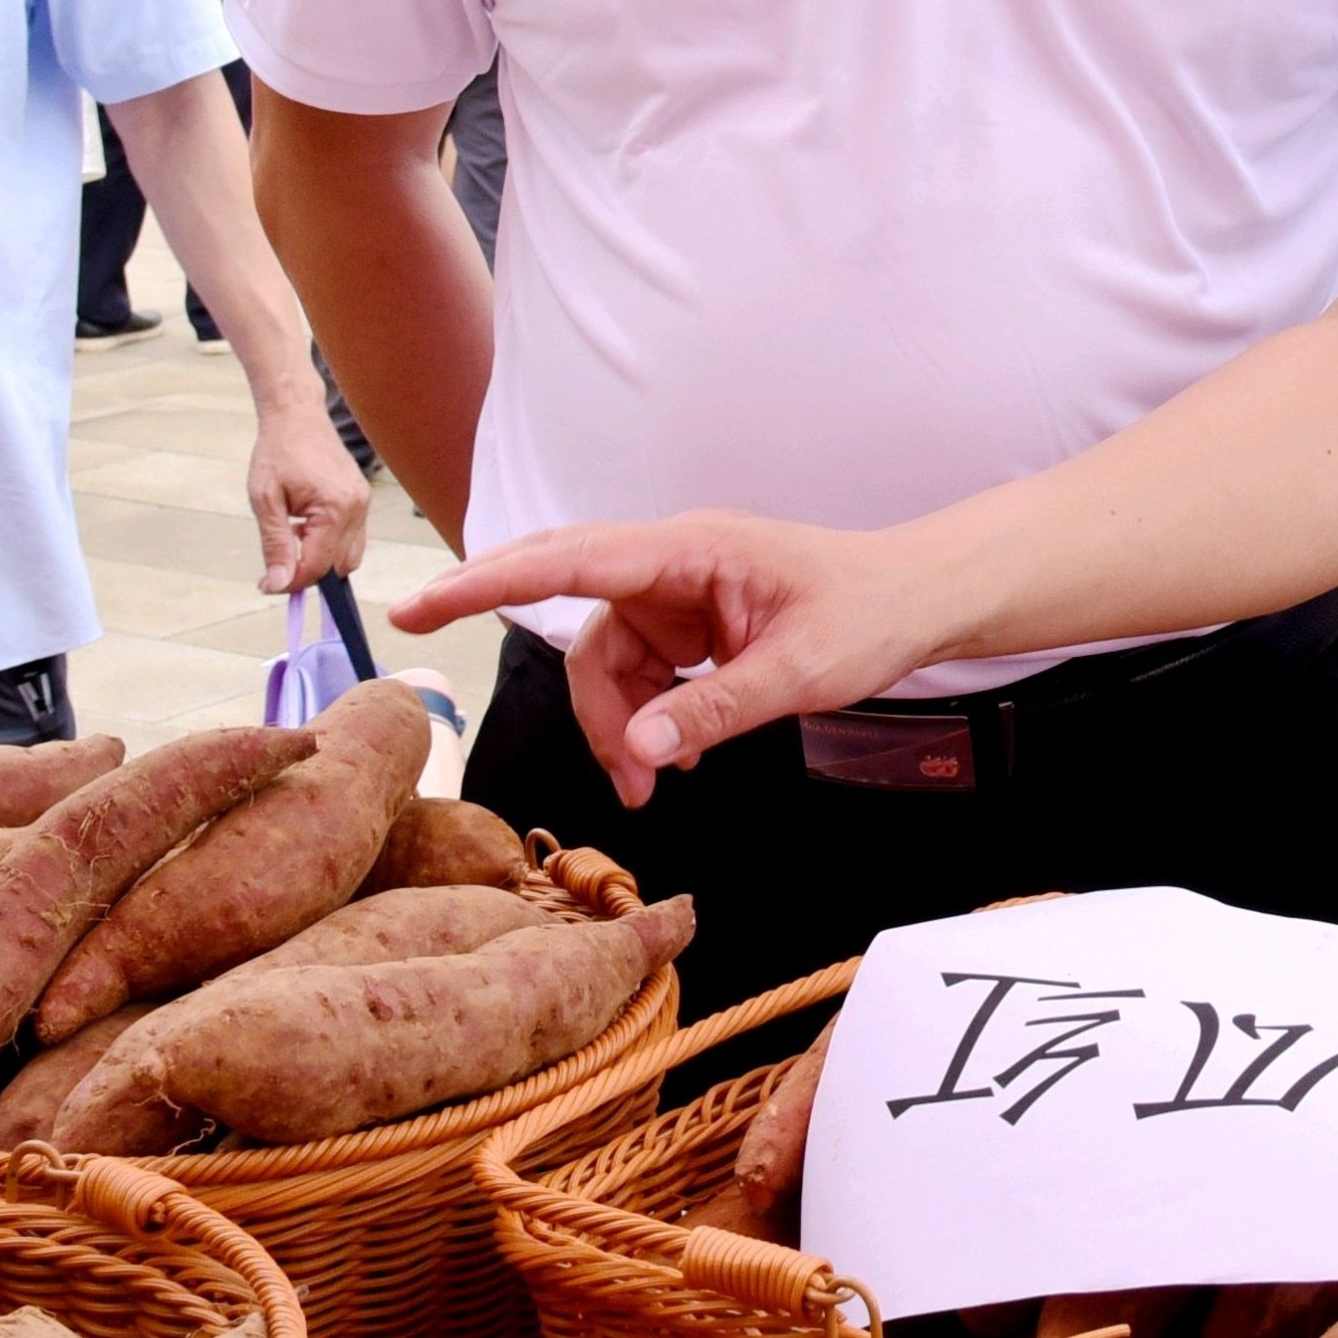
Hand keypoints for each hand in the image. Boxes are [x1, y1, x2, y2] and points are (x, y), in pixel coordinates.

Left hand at [241, 389, 366, 594]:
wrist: (297, 415)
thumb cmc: (278, 452)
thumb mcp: (265, 500)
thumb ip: (275, 544)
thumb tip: (277, 584)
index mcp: (336, 508)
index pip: (319, 566)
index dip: (291, 582)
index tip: (266, 585)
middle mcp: (358, 508)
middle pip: (339, 567)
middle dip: (308, 571)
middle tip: (276, 561)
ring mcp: (363, 503)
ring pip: (349, 556)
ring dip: (320, 558)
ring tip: (291, 536)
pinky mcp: (361, 499)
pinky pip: (351, 538)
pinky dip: (328, 543)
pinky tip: (304, 526)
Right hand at [384, 512, 950, 806]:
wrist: (920, 602)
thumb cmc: (872, 616)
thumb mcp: (801, 672)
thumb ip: (715, 710)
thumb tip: (636, 749)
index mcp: (693, 549)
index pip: (573, 560)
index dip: (492, 580)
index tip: (427, 599)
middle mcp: (672, 563)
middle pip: (568, 601)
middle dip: (506, 623)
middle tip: (417, 632)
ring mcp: (677, 595)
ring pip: (602, 656)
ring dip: (611, 723)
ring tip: (651, 787)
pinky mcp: (687, 626)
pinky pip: (635, 672)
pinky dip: (640, 719)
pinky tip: (671, 760)